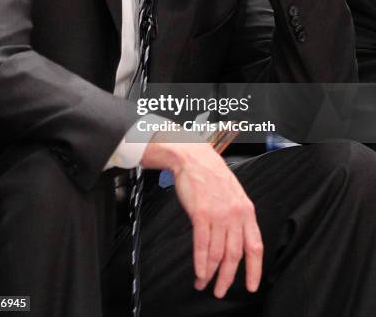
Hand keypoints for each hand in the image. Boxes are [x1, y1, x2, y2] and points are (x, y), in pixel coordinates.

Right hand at [141, 141, 262, 297]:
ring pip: (218, 253)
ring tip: (204, 283)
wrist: (195, 158)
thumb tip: (237, 241)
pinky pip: (202, 245)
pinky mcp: (201, 214)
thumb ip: (238, 217)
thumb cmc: (213, 175)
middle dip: (228, 278)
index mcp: (246, 211)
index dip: (255, 269)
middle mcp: (235, 215)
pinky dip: (200, 262)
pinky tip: (199, 271)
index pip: (255, 246)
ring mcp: (218, 214)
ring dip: (211, 274)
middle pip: (235, 255)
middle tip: (221, 291)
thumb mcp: (234, 194)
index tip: (252, 285)